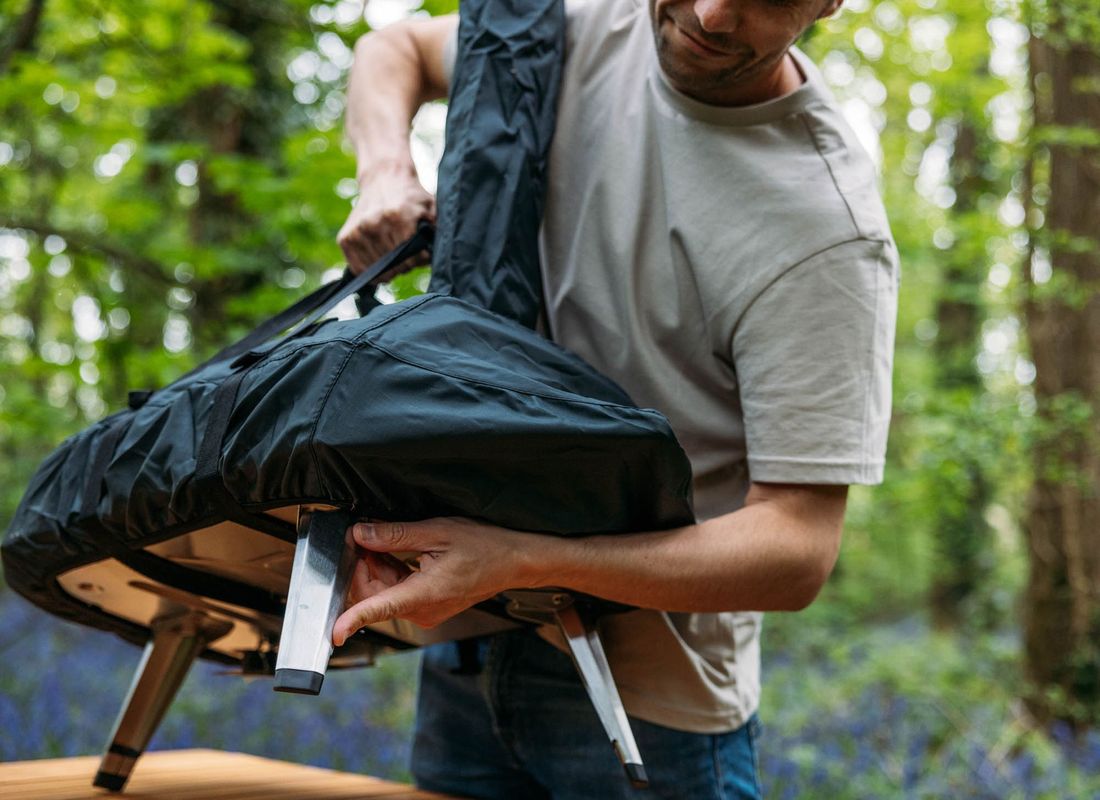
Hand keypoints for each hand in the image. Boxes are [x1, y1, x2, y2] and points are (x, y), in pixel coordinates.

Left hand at [331, 518, 538, 645]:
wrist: (513, 562)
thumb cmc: (485, 547)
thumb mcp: (437, 532)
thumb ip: (395, 536)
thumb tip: (361, 534)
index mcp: (424, 594)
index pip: (379, 609)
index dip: (352, 620)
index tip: (334, 633)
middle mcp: (422, 611)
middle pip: (373, 596)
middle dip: (363, 566)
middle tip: (367, 536)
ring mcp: (425, 612)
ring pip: (383, 593)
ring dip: (376, 567)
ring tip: (386, 540)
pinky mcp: (428, 608)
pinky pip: (397, 593)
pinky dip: (389, 572)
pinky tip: (395, 552)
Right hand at [336, 163, 434, 276]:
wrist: (384, 179)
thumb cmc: (411, 198)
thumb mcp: (430, 208)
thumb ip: (437, 231)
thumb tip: (434, 256)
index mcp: (398, 217)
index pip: (411, 258)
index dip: (419, 260)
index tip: (421, 254)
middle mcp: (374, 224)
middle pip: (394, 266)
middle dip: (405, 265)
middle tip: (407, 254)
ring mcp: (358, 231)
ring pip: (377, 271)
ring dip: (388, 269)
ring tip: (393, 255)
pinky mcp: (345, 238)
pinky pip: (359, 269)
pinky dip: (370, 271)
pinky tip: (379, 262)